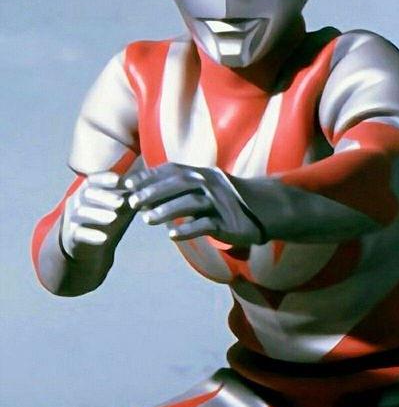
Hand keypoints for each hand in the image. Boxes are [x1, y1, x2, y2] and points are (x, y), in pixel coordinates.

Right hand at [61, 172, 135, 260]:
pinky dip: (92, 235)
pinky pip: (79, 234)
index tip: (119, 179)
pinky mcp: (71, 237)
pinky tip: (104, 238)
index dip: (105, 178)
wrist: (91, 248)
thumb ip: (130, 193)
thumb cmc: (109, 219)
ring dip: (98, 215)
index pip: (93, 179)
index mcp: (88, 189)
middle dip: (104, 196)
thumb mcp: (121, 205)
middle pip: (86, 194)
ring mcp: (71, 219)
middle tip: (121, 201)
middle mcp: (76, 201)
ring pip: (81, 213)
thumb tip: (147, 178)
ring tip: (114, 217)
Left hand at [125, 163, 265, 245]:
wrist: (263, 210)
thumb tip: (149, 191)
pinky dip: (188, 229)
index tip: (128, 184)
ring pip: (190, 203)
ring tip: (146, 220)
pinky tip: (172, 236)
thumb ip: (183, 186)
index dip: (149, 176)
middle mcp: (210, 183)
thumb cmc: (228, 199)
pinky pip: (205, 224)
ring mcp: (219, 202)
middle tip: (132, 202)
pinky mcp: (227, 222)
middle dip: (153, 192)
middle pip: (178, 184)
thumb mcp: (207, 186)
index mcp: (202, 173)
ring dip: (167, 211)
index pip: (171, 170)